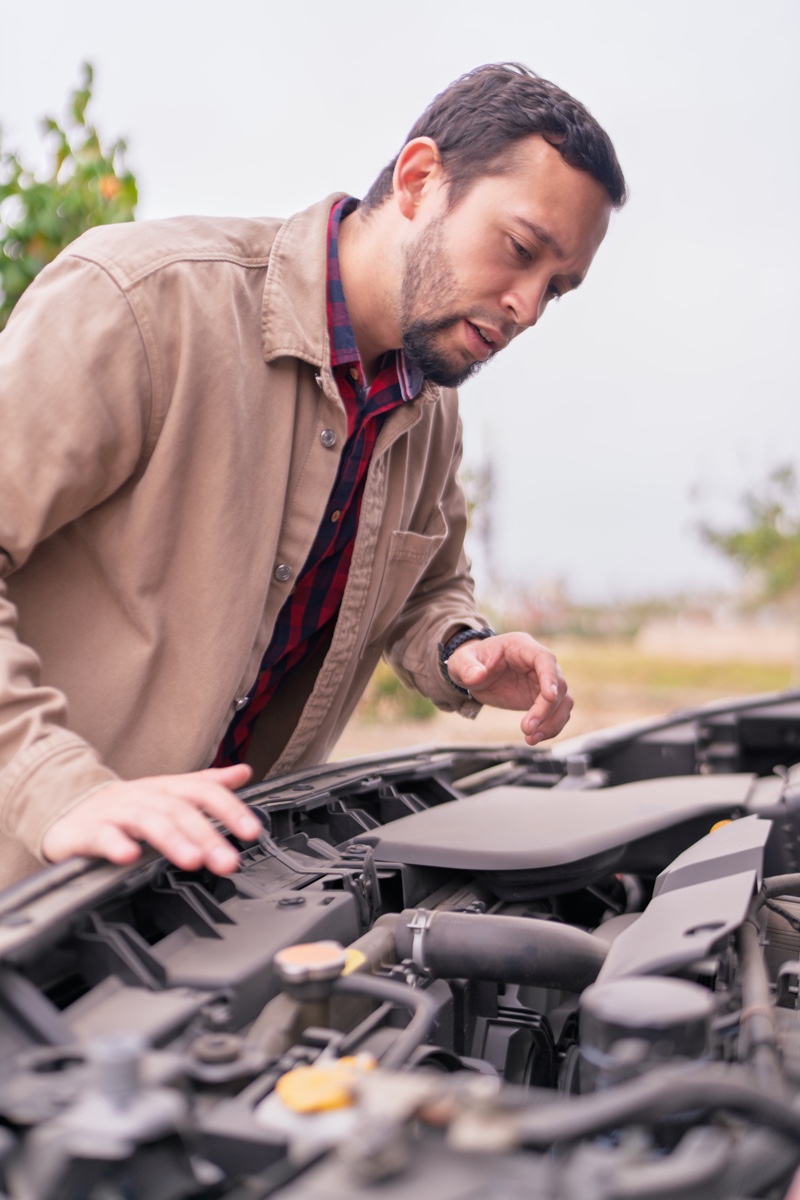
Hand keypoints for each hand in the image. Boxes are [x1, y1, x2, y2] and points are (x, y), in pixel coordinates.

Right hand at [41, 764, 259, 873]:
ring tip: (192, 859)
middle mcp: (143, 796)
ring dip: (172, 840)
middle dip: (207, 835)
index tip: (252, 831)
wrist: (69, 809)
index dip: (230, 809)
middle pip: (179, 810)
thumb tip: (243, 772)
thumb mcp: (168, 792)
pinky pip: (101, 836)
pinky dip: (115, 845)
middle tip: (227, 860)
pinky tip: (129, 856)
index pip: (203, 791)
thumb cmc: (125, 806)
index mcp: (165, 788)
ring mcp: (115, 812)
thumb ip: (206, 785)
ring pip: (146, 821)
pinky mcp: (86, 832)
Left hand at [446, 632, 571, 745]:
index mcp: (521, 646)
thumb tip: (477, 676)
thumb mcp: (460, 661)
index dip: (550, 677)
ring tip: (532, 738)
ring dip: (553, 722)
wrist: (472, 673)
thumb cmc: (470, 660)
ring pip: (563, 701)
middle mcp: (537, 663)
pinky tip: (533, 738)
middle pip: (558, 684)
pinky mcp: (541, 698)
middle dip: (546, 709)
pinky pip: (556, 713)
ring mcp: (542, 681)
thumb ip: (467, 667)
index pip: (545, 659)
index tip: (550, 697)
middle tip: (527, 728)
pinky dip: (550, 727)